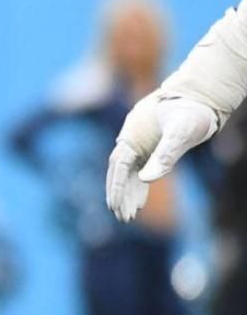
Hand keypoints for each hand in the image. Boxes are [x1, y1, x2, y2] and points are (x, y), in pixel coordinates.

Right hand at [107, 89, 221, 220]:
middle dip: (119, 195)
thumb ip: (164, 156)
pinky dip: (138, 187)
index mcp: (132, 136)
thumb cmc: (190, 112)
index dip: (116, 187)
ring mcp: (140, 145)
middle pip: (119, 173)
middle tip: (122, 217)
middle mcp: (131, 141)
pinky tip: (140, 202)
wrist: (200, 97)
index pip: (119, 167)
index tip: (115, 206)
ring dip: (128, 194)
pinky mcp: (150, 149)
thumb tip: (146, 180)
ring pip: (129, 174)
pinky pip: (139, 171)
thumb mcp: (180, 134)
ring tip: (129, 216)